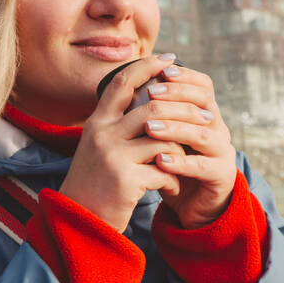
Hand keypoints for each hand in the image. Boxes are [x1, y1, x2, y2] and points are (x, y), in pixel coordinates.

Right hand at [58, 55, 185, 231]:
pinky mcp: (124, 181)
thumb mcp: (99, 147)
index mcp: (97, 123)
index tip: (170, 58)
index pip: (122, 83)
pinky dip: (174, 179)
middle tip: (207, 115)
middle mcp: (102, 134)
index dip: (146, 66)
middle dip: (185, 110)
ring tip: (186, 161)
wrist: (77, 224)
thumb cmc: (95, 183)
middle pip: (152, 107)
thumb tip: (151, 98)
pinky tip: (173, 187)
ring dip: (182, 150)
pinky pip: (164, 170)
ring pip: (164, 139)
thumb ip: (119, 124)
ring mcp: (112, 157)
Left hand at [140, 65, 236, 228]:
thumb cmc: (175, 164)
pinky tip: (160, 160)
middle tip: (151, 93)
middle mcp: (219, 129)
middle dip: (177, 96)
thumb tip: (131, 84)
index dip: (185, 76)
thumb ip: (156, 114)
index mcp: (207, 115)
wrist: (194, 205)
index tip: (162, 70)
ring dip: (175, 128)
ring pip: (203, 134)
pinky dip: (180, 162)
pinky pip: (202, 167)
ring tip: (149, 128)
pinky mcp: (221, 176)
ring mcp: (222, 153)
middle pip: (204, 104)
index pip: (203, 86)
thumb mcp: (167, 136)